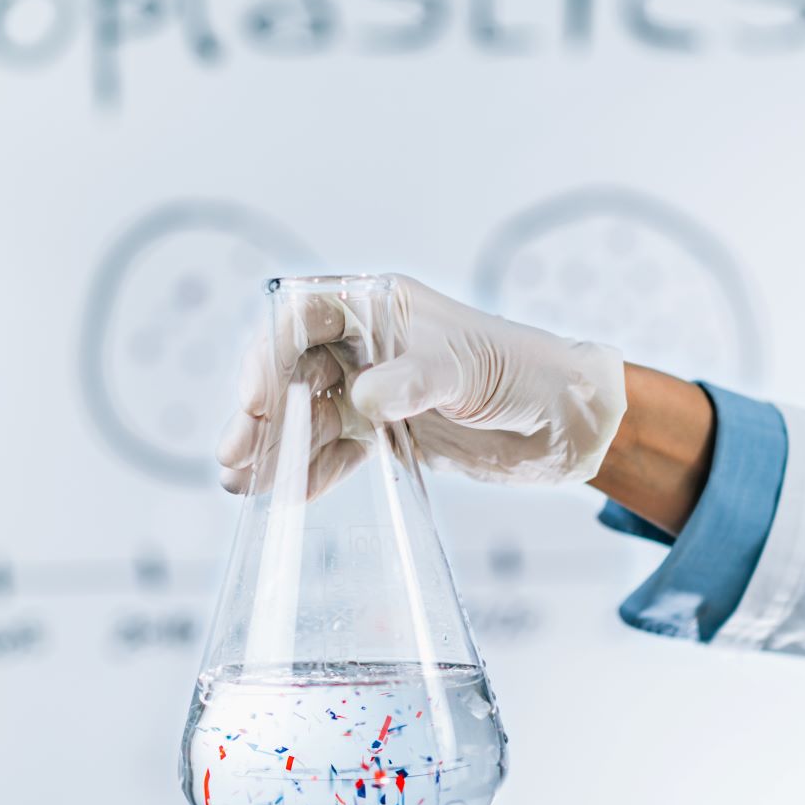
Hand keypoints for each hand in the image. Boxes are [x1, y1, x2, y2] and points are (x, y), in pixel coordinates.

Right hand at [217, 275, 626, 491]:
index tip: (258, 398)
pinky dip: (310, 473)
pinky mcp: (386, 433)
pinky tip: (285, 498)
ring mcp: (375, 390)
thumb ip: (415, 380)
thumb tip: (363, 397)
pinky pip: (335, 452)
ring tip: (244, 485)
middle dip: (263, 414)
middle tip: (236, 454)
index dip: (273, 355)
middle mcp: (368, 344)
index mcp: (380, 305)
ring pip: (307, 417)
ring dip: (277, 450)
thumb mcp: (468, 368)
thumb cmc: (525, 371)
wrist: (569, 423)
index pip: (305, 318)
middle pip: (294, 373)